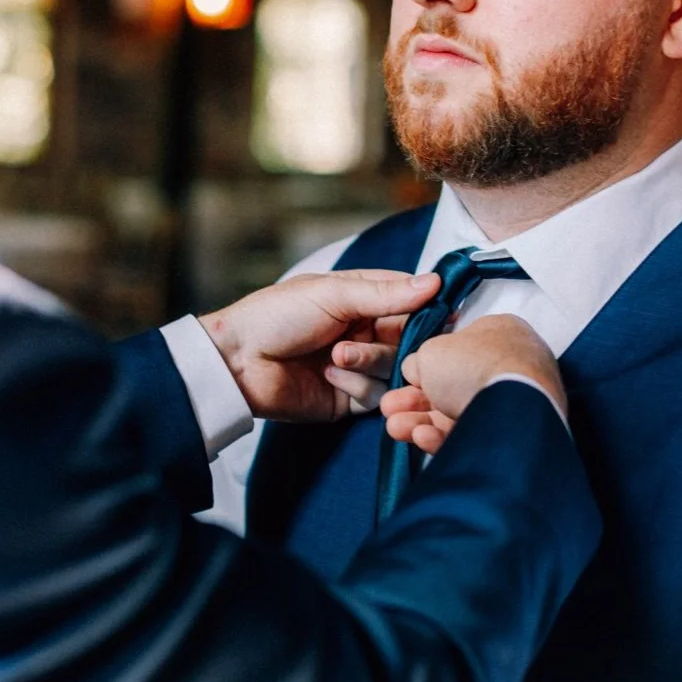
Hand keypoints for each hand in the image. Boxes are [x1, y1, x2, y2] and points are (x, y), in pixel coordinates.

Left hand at [198, 270, 439, 423]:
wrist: (237, 364)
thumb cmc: (277, 316)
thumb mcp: (332, 294)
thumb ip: (386, 293)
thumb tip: (435, 282)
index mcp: (361, 298)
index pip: (410, 298)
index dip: (427, 305)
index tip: (444, 312)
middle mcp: (365, 331)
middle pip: (409, 338)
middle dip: (394, 341)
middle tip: (368, 339)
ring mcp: (359, 366)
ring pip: (396, 368)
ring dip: (370, 362)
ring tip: (337, 358)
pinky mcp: (351, 399)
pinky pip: (378, 395)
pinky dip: (357, 386)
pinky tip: (329, 377)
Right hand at [378, 314, 566, 452]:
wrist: (509, 408)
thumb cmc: (473, 365)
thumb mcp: (431, 352)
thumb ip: (420, 362)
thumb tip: (416, 371)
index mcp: (501, 334)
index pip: (459, 349)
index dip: (428, 364)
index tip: (405, 377)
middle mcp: (510, 367)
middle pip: (452, 386)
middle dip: (414, 400)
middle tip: (389, 407)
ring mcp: (512, 405)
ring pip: (456, 414)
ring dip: (419, 421)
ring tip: (395, 427)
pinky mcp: (508, 438)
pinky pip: (471, 436)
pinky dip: (443, 437)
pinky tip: (421, 437)